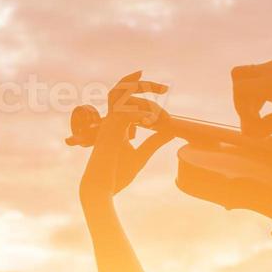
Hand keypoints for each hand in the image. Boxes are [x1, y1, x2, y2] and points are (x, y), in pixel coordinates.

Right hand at [78, 71, 177, 205]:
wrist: (101, 188)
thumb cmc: (117, 174)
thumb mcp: (141, 156)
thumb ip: (154, 142)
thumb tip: (171, 132)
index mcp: (117, 123)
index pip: (126, 96)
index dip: (144, 87)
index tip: (164, 91)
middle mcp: (111, 120)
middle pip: (122, 88)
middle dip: (146, 84)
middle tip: (165, 88)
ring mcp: (108, 124)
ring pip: (123, 97)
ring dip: (146, 103)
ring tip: (161, 118)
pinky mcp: (109, 132)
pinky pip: (125, 114)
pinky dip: (140, 115)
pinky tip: (151, 123)